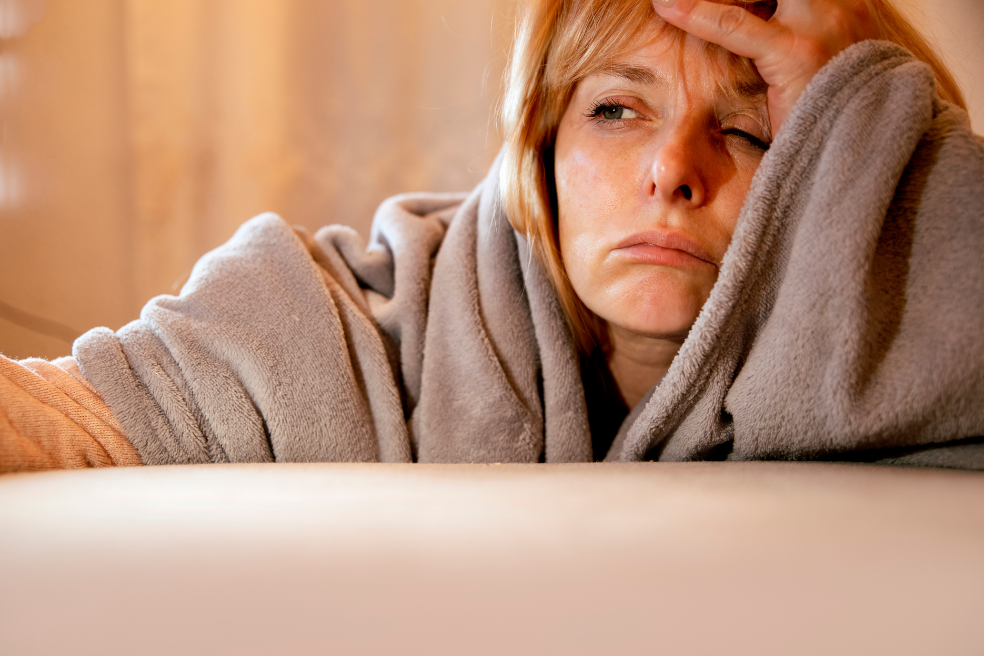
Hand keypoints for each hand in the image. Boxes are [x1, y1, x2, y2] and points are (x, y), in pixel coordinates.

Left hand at [652, 0, 882, 133]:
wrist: (860, 151)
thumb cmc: (833, 112)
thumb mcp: (819, 61)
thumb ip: (796, 31)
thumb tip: (755, 19)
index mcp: (849, 2)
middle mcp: (842, 3)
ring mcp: (823, 24)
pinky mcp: (797, 54)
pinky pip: (735, 25)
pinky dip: (696, 13)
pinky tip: (667, 5)